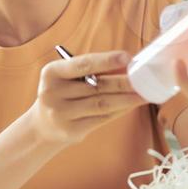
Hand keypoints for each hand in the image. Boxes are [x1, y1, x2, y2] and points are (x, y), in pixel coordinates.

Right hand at [29, 50, 148, 145]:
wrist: (43, 126)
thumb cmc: (64, 93)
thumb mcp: (69, 77)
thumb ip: (93, 71)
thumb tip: (127, 65)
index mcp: (52, 72)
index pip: (83, 64)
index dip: (106, 61)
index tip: (128, 58)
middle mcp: (53, 93)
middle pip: (97, 86)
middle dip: (124, 82)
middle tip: (144, 79)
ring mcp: (61, 114)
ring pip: (102, 104)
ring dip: (127, 99)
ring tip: (144, 93)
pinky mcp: (71, 131)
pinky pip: (102, 119)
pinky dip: (120, 110)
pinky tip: (131, 105)